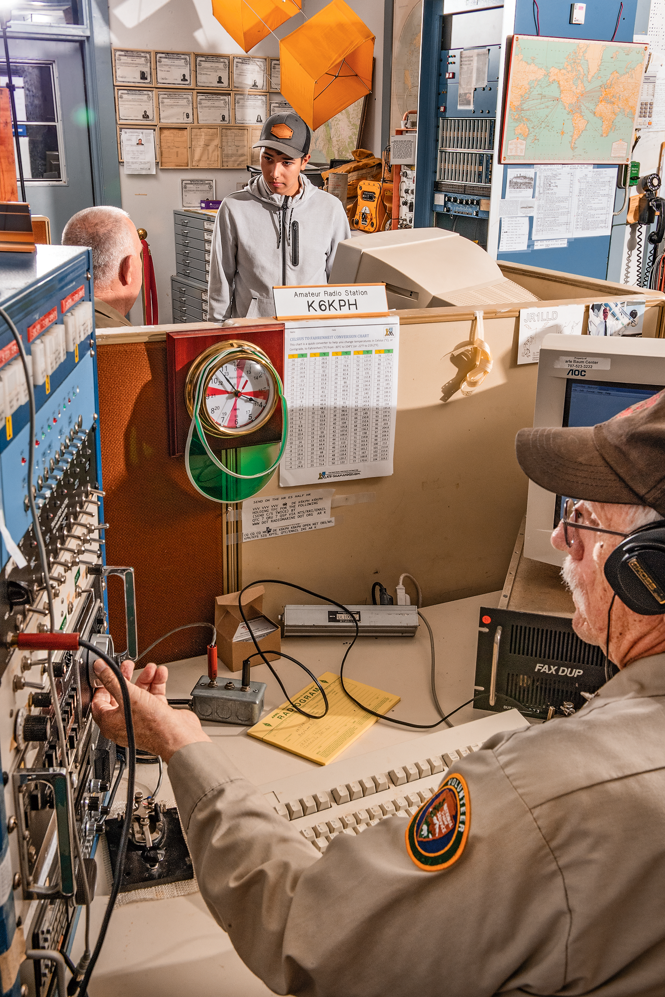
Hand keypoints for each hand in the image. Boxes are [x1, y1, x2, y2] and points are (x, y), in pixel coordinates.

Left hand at [91, 659, 210, 762]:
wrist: (179, 736)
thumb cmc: (152, 726)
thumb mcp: (128, 697)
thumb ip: (112, 680)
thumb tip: (99, 668)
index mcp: (110, 723)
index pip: (100, 702)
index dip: (103, 685)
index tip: (106, 673)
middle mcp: (124, 722)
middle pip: (121, 695)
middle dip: (126, 677)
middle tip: (128, 667)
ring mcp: (141, 719)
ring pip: (139, 694)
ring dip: (145, 678)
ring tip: (150, 668)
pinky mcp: (156, 715)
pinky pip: (153, 696)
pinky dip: (156, 684)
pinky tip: (160, 674)